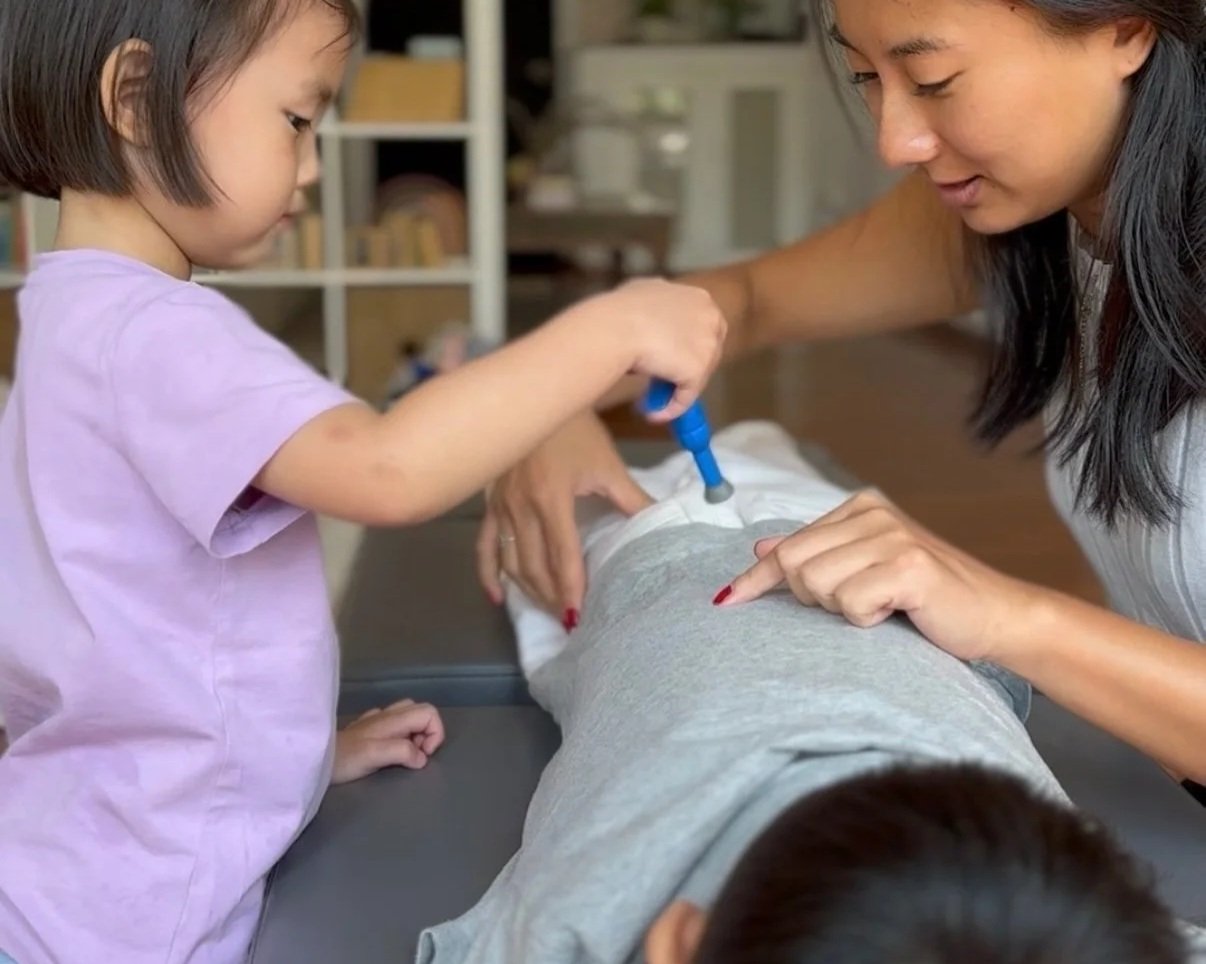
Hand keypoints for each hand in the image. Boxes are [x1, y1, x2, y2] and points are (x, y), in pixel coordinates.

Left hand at [331, 700, 444, 785]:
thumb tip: (421, 758)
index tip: (422, 755)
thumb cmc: (346, 758)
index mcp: (394, 719)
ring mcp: (376, 719)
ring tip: (403, 754)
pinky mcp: (366, 728)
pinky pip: (392, 724)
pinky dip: (398, 735)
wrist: (315, 758)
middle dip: (427, 733)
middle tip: (415, 755)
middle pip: (422, 712)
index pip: (430, 713)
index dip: (435, 734)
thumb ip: (402, 752)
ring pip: (408, 716)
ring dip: (414, 734)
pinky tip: (386, 749)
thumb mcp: (376, 755)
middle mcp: (388, 714)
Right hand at [477, 410, 652, 622]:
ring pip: (510, 562)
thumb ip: (632, 499)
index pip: (561, 557)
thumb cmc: (576, 428)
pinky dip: (490, 574)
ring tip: (547, 610)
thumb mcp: (607, 464)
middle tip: (568, 621)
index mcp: (552, 499)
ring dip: (527, 591)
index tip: (579, 617)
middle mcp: (521, 508)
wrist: (537, 394)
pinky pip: (484, 546)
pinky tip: (498, 597)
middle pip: (534, 568)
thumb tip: (660, 522)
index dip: (570, 590)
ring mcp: (500, 507)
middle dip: (551, 598)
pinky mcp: (489, 503)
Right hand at [589, 278, 726, 420]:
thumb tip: (647, 322)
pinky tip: (653, 415)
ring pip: (696, 376)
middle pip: (706, 352)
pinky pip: (686, 396)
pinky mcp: (697, 370)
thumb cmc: (620, 310)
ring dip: (676, 391)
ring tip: (651, 403)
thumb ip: (657, 308)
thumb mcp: (643, 296)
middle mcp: (710, 318)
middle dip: (685, 368)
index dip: (688, 345)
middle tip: (662, 382)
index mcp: (699, 298)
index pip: (704, 327)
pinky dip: (671, 408)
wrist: (615, 326)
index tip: (671, 358)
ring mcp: (707, 346)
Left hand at [718, 489, 1037, 662]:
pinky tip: (896, 612)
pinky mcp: (909, 565)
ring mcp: (892, 535)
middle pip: (795, 565)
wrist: (996, 617)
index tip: (727, 601)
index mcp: (859, 507)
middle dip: (813, 598)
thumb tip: (761, 547)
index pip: (789, 545)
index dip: (756, 578)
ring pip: (817, 585)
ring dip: (842, 610)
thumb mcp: (864, 572)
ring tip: (881, 607)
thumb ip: (817, 556)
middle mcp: (872, 512)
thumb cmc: (927, 600)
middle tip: (857, 606)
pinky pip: (850, 603)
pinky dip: (866, 619)